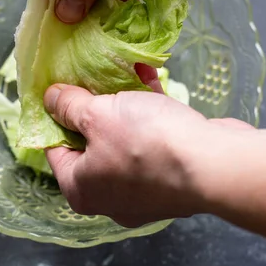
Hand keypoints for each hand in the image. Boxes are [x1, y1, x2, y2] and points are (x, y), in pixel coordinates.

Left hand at [43, 83, 252, 227]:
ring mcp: (144, 190)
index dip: (55, 115)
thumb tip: (50, 99)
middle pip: (91, 143)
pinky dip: (148, 112)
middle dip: (94, 105)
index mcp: (82, 191)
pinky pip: (150, 140)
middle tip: (91, 75)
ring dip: (124, 102)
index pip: (55, 149)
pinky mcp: (171, 177)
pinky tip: (149, 77)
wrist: (214, 164)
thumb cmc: (145, 142)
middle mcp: (109, 197)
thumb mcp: (97, 115)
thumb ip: (69, 106)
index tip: (58, 88)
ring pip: (123, 138)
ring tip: (122, 68)